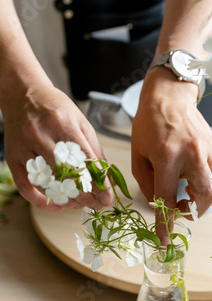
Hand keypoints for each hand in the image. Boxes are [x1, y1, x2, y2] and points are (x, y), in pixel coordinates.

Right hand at [2, 82, 113, 210]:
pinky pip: (25, 186)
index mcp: (62, 123)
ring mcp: (24, 146)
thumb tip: (108, 181)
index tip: (106, 197)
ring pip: (46, 182)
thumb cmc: (56, 110)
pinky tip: (56, 205)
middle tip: (96, 204)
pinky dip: (40, 201)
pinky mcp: (12, 157)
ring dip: (66, 198)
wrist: (24, 94)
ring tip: (80, 204)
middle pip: (65, 173)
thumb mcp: (81, 123)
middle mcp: (41, 134)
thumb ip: (95, 152)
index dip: (97, 182)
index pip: (84, 159)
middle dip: (84, 194)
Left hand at [131, 68, 211, 233]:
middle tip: (180, 209)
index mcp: (167, 156)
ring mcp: (210, 151)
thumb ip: (149, 184)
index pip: (167, 198)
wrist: (170, 96)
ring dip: (205, 201)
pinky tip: (200, 182)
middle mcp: (193, 154)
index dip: (165, 223)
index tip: (164, 242)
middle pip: (205, 197)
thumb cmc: (148, 125)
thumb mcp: (139, 156)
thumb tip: (161, 207)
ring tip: (189, 194)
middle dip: (193, 212)